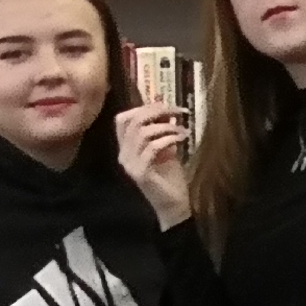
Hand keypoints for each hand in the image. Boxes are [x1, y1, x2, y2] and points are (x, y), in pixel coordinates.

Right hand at [115, 102, 193, 228]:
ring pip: (142, 133)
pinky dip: (168, 139)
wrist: (173, 205)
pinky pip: (152, 148)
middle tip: (178, 110)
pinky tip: (181, 139)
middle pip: (133, 121)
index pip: (123, 119)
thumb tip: (161, 100)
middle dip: (157, 111)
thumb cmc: (169, 176)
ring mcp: (130, 164)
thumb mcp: (166, 146)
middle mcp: (123, 154)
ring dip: (166, 126)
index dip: (143, 106)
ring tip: (182, 130)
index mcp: (126, 147)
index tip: (165, 104)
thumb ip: (161, 127)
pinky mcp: (140, 173)